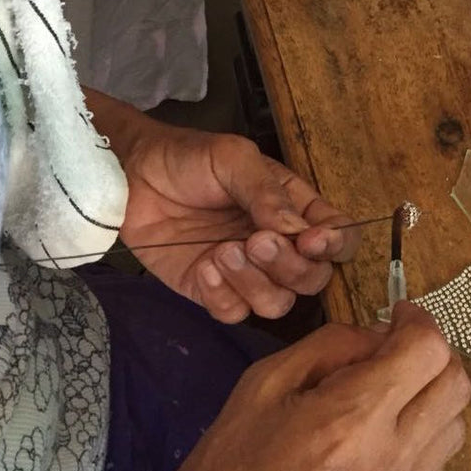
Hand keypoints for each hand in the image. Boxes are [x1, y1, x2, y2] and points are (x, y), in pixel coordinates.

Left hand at [118, 118, 360, 321]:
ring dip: (254, 282)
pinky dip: (222, 295)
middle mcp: (280, 244)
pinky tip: (203, 266)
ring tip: (222, 251)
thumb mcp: (232, 158)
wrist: (132, 177)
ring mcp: (247, 273)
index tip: (310, 240)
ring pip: (278, 303)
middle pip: (314, 278)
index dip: (335, 245)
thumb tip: (299, 230)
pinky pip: (234, 313)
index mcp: (296, 208)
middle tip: (255, 240)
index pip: (339, 236)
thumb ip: (267, 193)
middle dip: (289, 266)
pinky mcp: (212, 292)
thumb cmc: (189, 158)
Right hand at [141, 302, 470, 470]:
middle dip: (433, 351)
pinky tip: (389, 422)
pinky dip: (426, 428)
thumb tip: (380, 332)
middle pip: (455, 384)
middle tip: (400, 342)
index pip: (427, 351)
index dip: (417, 320)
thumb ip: (332, 344)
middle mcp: (387, 458)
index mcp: (352, 419)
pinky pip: (437, 457)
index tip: (399, 313)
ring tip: (394, 384)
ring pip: (455, 423)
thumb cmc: (235, 462)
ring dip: (434, 392)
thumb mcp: (269, 381)